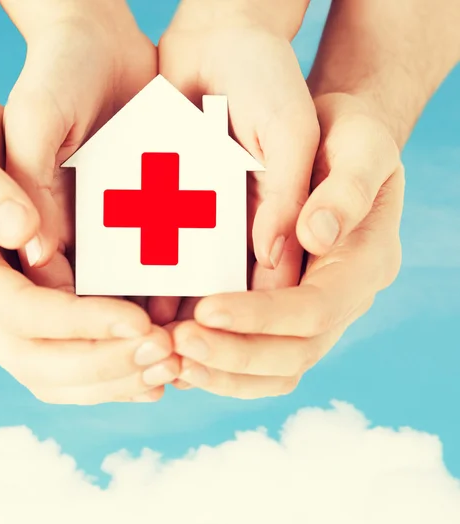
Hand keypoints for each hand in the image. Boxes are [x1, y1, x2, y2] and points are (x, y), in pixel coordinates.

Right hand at [0, 95, 177, 404]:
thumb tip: (24, 235)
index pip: (16, 310)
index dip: (77, 322)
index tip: (138, 323)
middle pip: (35, 360)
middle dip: (103, 362)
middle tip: (165, 355)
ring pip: (53, 377)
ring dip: (112, 380)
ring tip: (168, 368)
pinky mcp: (29, 323)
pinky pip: (66, 368)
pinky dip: (109, 375)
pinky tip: (151, 374)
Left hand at [172, 93, 402, 397]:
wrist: (333, 146)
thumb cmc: (346, 138)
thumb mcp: (359, 144)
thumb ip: (345, 190)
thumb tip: (314, 237)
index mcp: (365, 264)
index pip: (316, 309)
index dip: (261, 316)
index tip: (205, 310)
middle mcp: (342, 300)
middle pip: (294, 355)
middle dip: (233, 355)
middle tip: (175, 345)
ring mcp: (313, 312)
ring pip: (275, 370)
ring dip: (222, 372)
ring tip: (170, 360)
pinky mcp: (283, 312)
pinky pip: (256, 357)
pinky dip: (219, 365)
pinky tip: (178, 356)